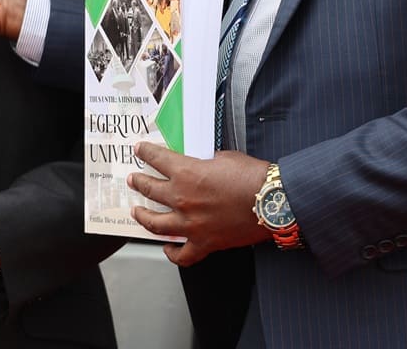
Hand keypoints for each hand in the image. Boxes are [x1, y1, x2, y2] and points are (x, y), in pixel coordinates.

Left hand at [128, 142, 270, 265]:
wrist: (272, 202)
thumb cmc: (253, 177)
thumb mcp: (224, 157)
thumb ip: (204, 162)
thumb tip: (198, 165)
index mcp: (187, 173)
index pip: (157, 159)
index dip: (145, 153)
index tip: (140, 150)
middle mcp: (183, 199)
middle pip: (150, 190)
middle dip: (138, 182)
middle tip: (134, 180)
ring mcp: (191, 224)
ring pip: (156, 224)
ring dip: (142, 216)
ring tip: (137, 212)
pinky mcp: (205, 243)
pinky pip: (182, 255)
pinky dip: (171, 253)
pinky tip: (167, 248)